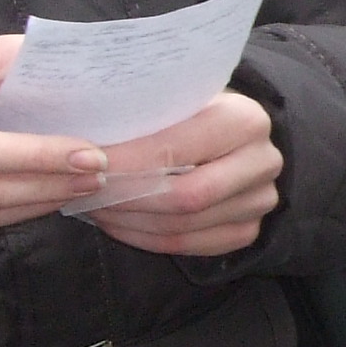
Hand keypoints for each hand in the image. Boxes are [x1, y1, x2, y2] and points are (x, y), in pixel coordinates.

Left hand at [82, 90, 281, 259]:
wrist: (227, 131)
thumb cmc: (189, 110)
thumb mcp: (170, 100)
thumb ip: (138, 119)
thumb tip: (82, 152)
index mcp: (244, 120)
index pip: (174, 151)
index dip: (124, 163)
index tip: (82, 165)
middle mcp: (263, 162)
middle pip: (184, 198)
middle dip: (124, 199)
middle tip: (84, 192)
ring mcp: (260, 201)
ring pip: (182, 227)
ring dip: (128, 220)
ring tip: (94, 204)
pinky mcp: (248, 229)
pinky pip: (187, 246)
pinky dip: (144, 238)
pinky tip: (118, 221)